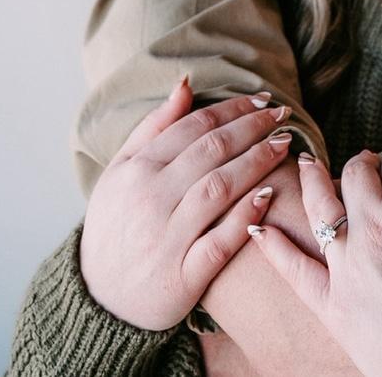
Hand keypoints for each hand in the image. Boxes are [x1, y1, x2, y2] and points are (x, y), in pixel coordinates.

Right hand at [79, 77, 293, 329]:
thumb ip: (154, 126)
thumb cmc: (115, 224)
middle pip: (213, 151)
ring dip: (257, 162)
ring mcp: (167, 238)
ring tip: (283, 144)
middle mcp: (151, 199)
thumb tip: (186, 83)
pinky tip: (269, 195)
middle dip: (252, 127)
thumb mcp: (120, 171)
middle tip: (282, 114)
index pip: (195, 126)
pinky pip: (220, 242)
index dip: (233, 108)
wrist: (97, 297)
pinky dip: (245, 217)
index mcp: (138, 169)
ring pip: (220, 189)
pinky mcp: (182, 276)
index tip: (262, 98)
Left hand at [251, 139, 381, 376]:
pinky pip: (294, 270)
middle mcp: (373, 229)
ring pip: (320, 207)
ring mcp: (348, 267)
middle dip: (365, 165)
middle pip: (357, 176)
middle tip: (369, 165)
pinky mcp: (333, 305)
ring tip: (304, 164)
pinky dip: (273, 246)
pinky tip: (258, 225)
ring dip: (311, 179)